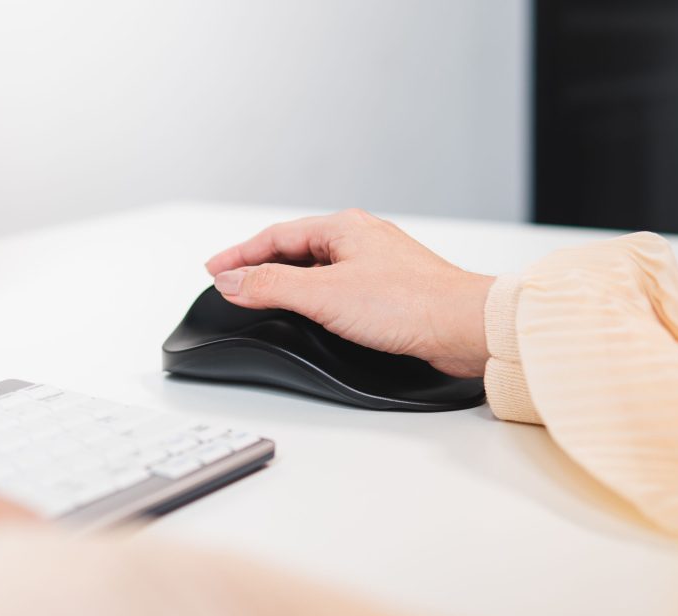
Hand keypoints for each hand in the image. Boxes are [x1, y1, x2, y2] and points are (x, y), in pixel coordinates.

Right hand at [206, 209, 494, 377]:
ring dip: (285, 281)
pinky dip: (312, 295)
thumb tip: (232, 281)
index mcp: (343, 227)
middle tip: (230, 282)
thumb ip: (271, 286)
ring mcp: (376, 264)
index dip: (238, 255)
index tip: (213, 270)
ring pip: (316, 267)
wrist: (463, 327)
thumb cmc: (409, 304)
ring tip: (260, 296)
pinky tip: (310, 312)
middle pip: (294, 248)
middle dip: (259, 265)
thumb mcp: (324, 294)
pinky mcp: (389, 291)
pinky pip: (337, 286)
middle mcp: (360, 239)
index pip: (275, 236)